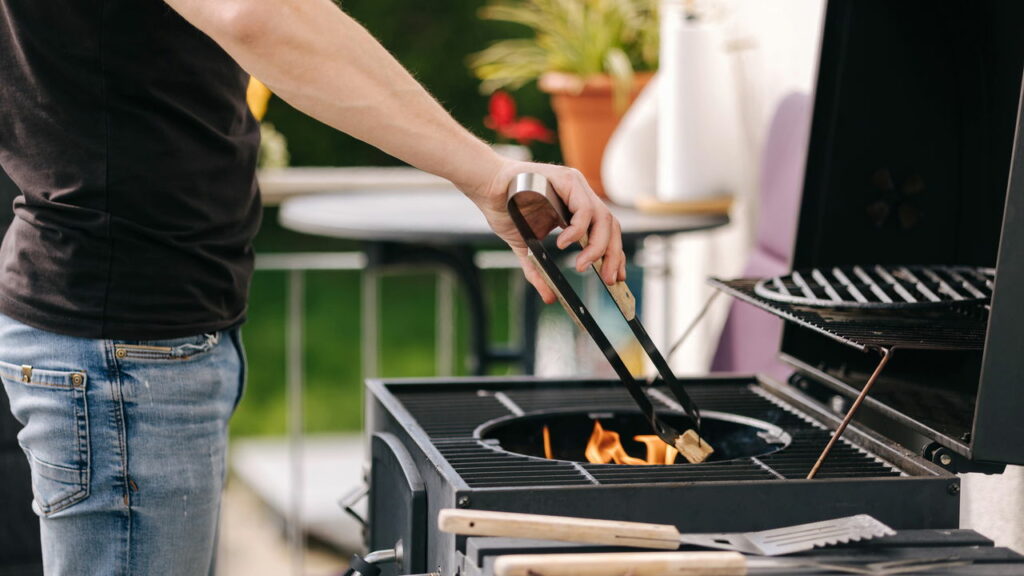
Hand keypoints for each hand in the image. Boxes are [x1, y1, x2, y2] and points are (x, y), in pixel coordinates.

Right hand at [464, 158, 625, 303]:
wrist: (486, 188)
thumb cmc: (505, 210)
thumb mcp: (526, 247)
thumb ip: (538, 270)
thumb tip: (549, 297)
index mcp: (575, 209)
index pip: (605, 232)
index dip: (613, 255)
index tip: (614, 277)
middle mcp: (580, 196)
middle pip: (610, 227)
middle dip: (612, 255)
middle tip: (608, 279)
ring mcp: (576, 186)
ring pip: (603, 218)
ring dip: (597, 246)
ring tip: (581, 265)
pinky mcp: (567, 180)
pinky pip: (583, 208)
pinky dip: (578, 229)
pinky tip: (564, 243)